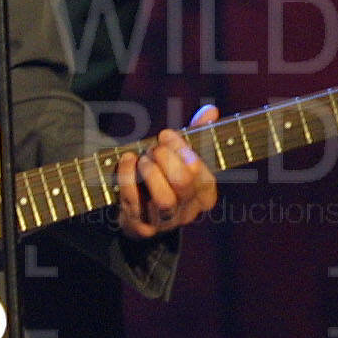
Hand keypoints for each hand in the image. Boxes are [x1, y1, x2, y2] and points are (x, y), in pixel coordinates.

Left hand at [117, 104, 220, 238]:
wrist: (139, 216)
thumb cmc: (164, 179)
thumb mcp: (181, 158)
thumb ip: (196, 135)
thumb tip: (211, 110)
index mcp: (205, 194)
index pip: (202, 172)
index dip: (182, 149)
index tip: (165, 134)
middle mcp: (188, 210)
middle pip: (183, 183)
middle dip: (165, 159)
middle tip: (153, 149)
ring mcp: (165, 221)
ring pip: (164, 199)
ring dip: (150, 172)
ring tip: (142, 159)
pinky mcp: (141, 227)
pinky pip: (135, 204)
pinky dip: (127, 178)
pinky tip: (127, 161)